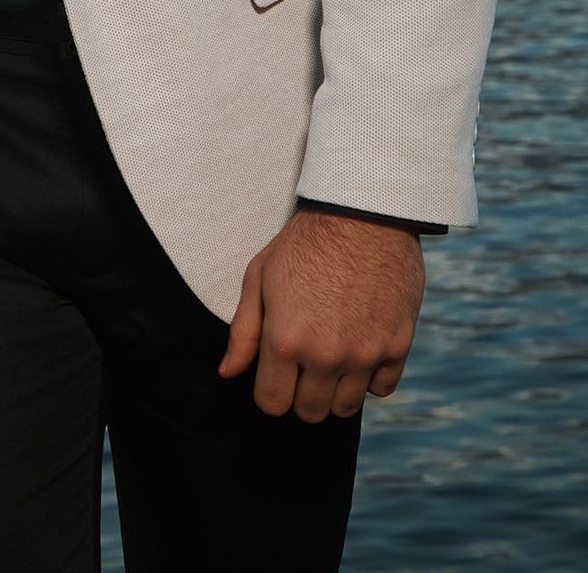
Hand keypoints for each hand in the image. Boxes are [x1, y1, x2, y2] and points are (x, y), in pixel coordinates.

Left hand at [217, 207, 424, 420]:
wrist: (363, 213)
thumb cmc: (305, 242)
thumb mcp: (260, 276)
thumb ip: (243, 331)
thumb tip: (228, 373)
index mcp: (285, 340)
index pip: (272, 403)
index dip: (270, 389)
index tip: (277, 371)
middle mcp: (325, 356)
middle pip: (309, 412)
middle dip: (302, 391)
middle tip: (306, 358)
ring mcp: (364, 354)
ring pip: (345, 408)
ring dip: (336, 388)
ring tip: (333, 353)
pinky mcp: (397, 347)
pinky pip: (381, 389)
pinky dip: (371, 376)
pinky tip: (361, 346)